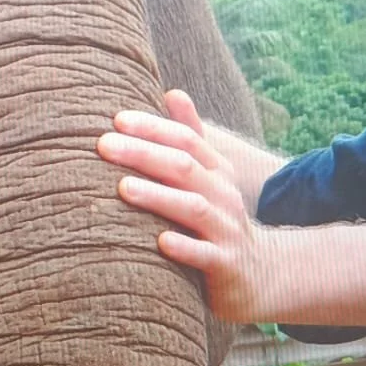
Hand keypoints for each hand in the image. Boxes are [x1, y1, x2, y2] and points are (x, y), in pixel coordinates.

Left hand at [98, 90, 280, 321]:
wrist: (262, 274)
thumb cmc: (219, 220)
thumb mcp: (211, 177)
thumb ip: (192, 136)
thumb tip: (172, 91)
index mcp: (216, 171)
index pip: (186, 140)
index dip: (153, 127)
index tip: (117, 119)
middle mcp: (223, 195)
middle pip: (185, 167)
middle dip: (144, 153)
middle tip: (103, 145)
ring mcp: (226, 231)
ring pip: (193, 208)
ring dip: (158, 196)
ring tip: (123, 188)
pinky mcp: (225, 265)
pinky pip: (205, 256)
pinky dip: (184, 248)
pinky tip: (160, 242)